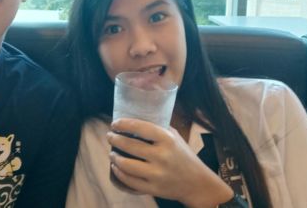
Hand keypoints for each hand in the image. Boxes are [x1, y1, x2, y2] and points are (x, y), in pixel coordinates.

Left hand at [108, 118, 232, 207]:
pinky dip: (119, 173)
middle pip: (129, 146)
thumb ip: (157, 128)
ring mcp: (157, 174)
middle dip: (114, 139)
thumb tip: (134, 117)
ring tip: (112, 152)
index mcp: (167, 140)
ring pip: (126, 165)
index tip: (114, 123)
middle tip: (109, 136)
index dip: (124, 124)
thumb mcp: (174, 137)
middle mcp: (162, 156)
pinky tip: (116, 167)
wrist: (197, 183)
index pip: (140, 128)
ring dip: (114, 157)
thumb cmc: (183, 155)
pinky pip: (129, 181)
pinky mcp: (153, 189)